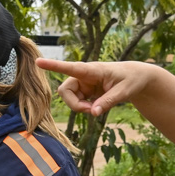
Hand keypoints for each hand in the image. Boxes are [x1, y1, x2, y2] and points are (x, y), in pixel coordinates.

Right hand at [35, 58, 158, 117]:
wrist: (136, 78)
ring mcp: (84, 83)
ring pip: (69, 98)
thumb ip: (108, 102)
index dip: (54, 66)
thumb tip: (93, 113)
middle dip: (74, 105)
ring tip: (97, 108)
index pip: (70, 67)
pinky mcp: (86, 91)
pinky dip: (85, 108)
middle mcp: (84, 75)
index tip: (38, 62)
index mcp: (92, 70)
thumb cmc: (131, 80)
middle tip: (91, 111)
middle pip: (65, 91)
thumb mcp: (124, 92)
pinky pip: (77, 103)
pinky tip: (97, 106)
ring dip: (80, 107)